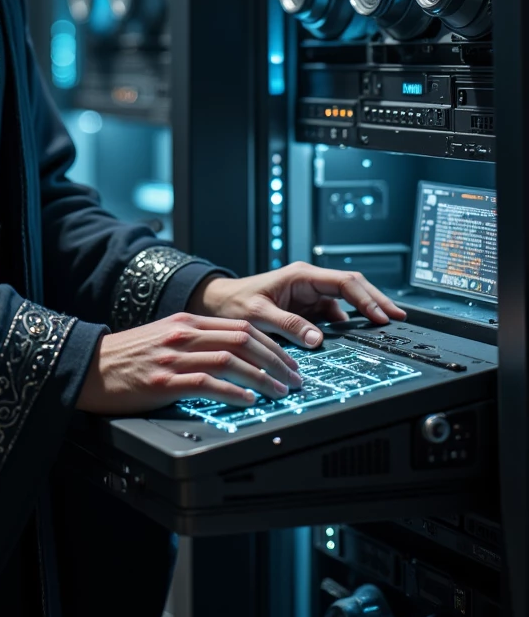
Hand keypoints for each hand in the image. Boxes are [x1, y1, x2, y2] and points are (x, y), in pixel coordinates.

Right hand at [75, 260, 406, 415]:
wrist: (88, 367)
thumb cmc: (124, 358)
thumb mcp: (163, 338)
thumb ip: (195, 342)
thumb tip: (231, 357)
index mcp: (187, 321)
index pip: (241, 326)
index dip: (272, 344)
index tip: (289, 362)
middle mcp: (184, 334)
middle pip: (244, 340)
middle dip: (276, 360)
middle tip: (295, 378)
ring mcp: (174, 356)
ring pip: (231, 360)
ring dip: (262, 377)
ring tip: (280, 391)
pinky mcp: (164, 380)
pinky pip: (207, 383)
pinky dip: (233, 391)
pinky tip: (248, 400)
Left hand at [190, 261, 406, 348]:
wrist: (218, 304)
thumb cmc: (234, 304)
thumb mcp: (259, 315)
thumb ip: (288, 326)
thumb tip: (318, 339)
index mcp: (302, 276)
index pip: (344, 282)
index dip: (367, 298)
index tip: (382, 315)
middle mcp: (310, 283)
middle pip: (354, 288)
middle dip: (377, 302)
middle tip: (398, 319)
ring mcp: (311, 296)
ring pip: (347, 302)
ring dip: (365, 313)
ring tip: (385, 328)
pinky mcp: (308, 310)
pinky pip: (334, 316)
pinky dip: (348, 325)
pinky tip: (358, 337)